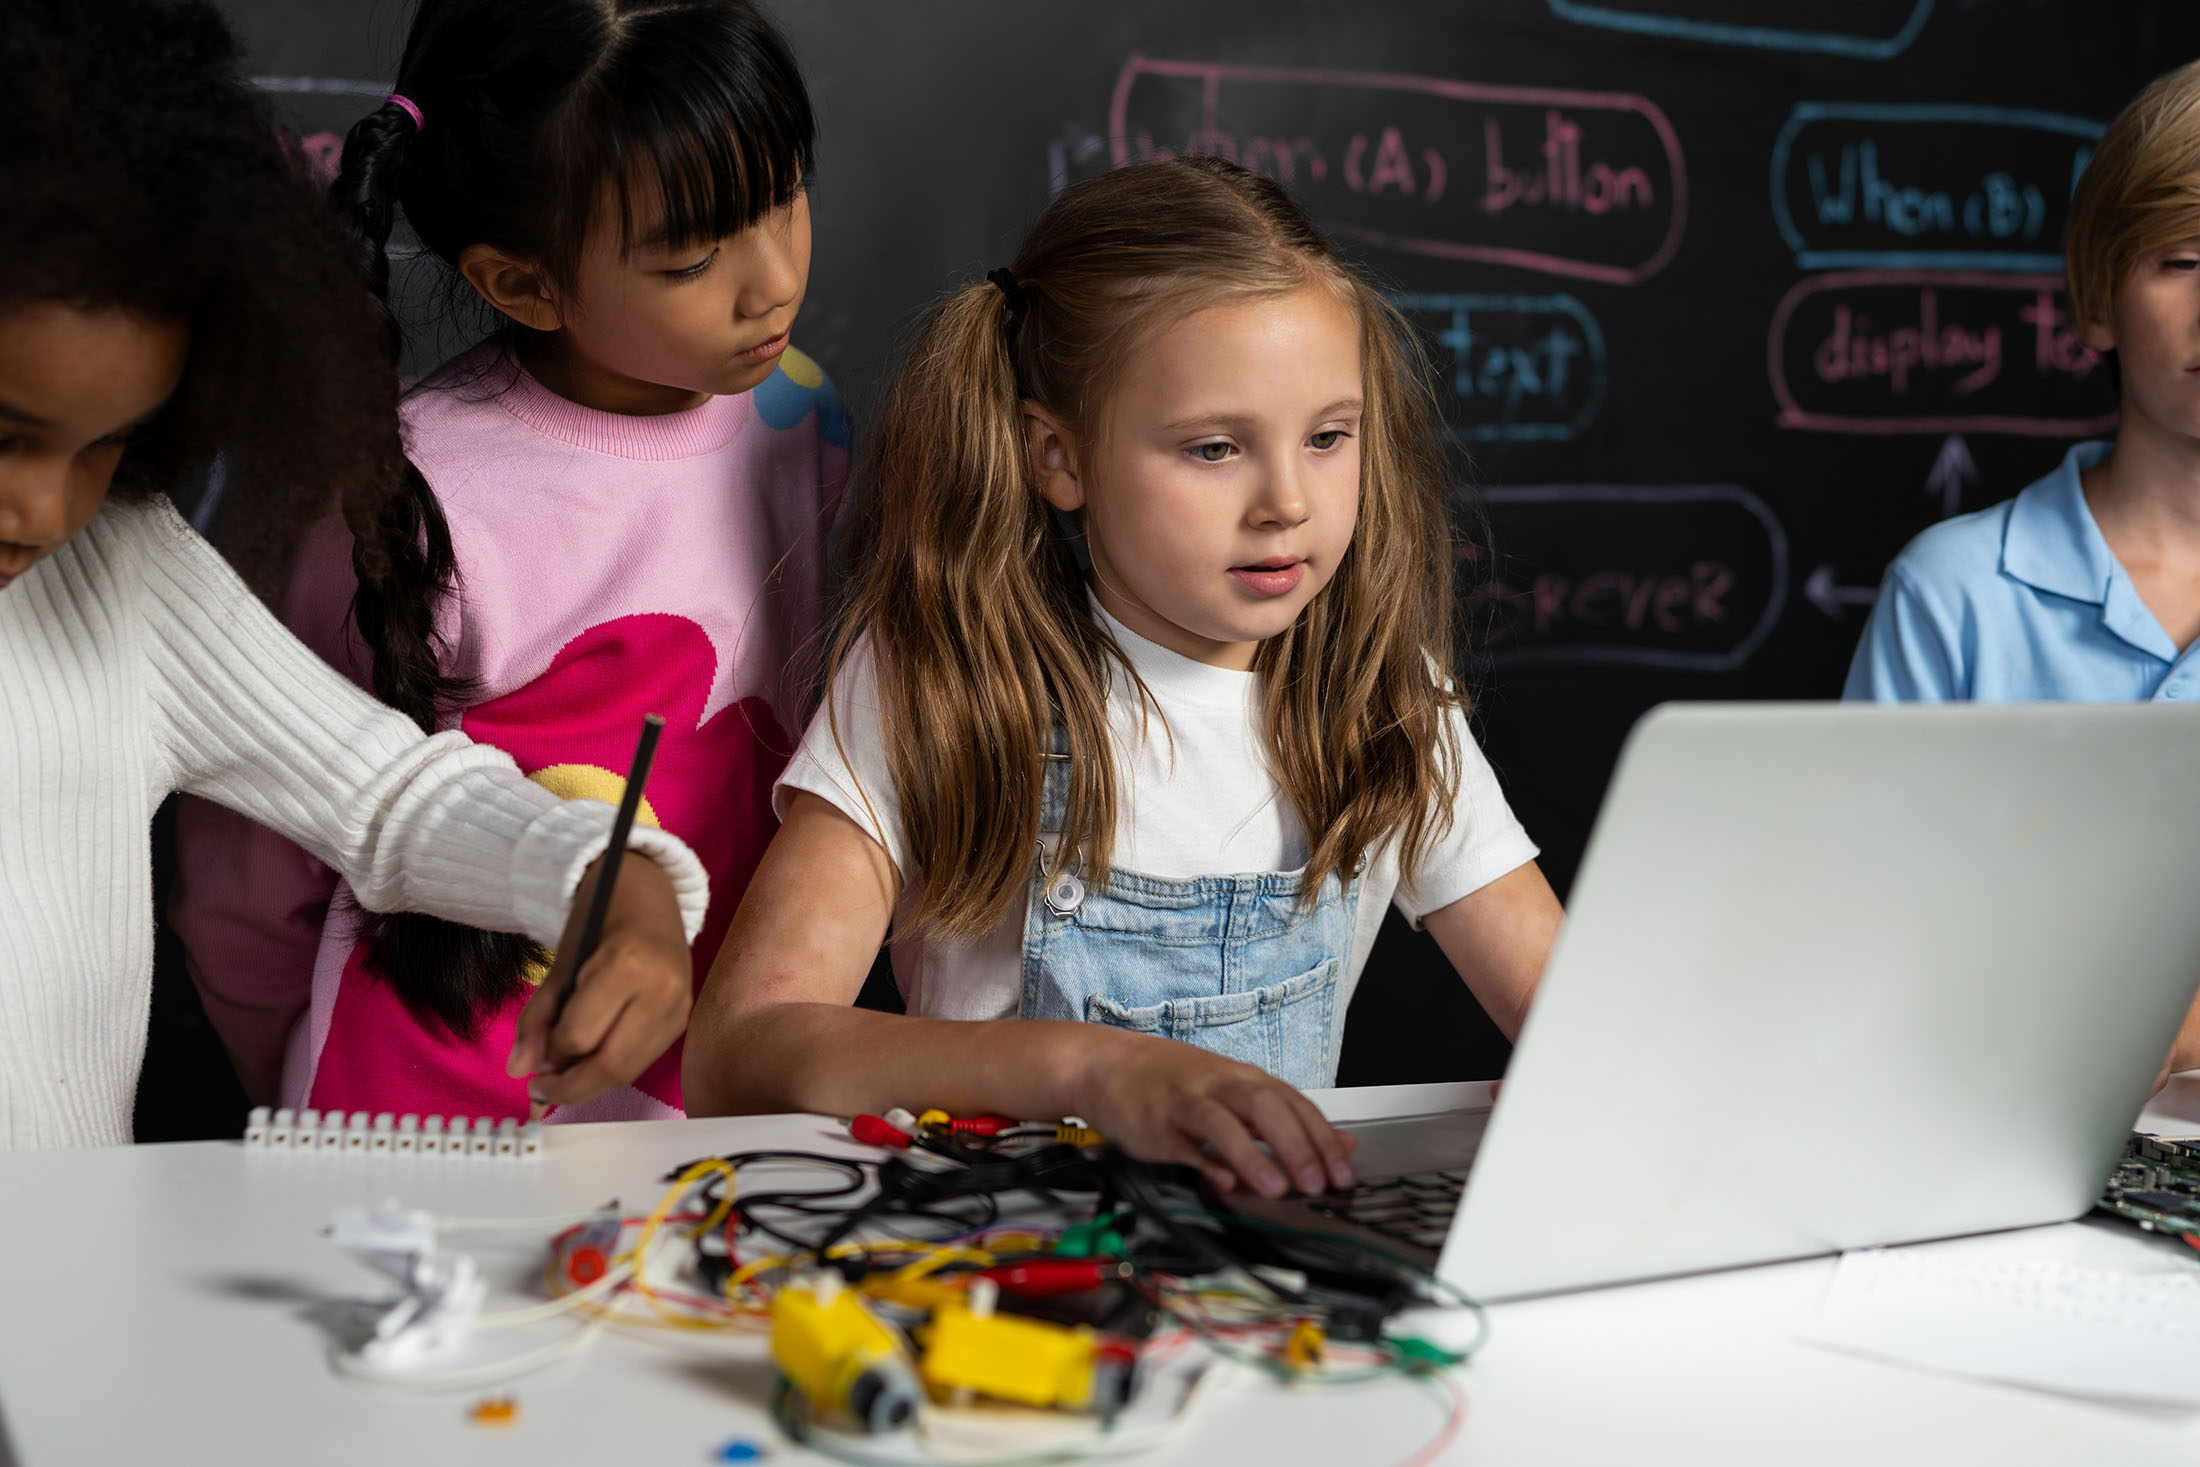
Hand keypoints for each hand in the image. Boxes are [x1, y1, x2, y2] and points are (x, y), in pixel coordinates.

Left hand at [507, 853, 692, 1110]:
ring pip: (630, 1070)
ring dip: (592, 1082)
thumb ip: (537, 1017)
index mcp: (626, 967)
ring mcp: (679, 1007)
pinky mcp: (684, 1019)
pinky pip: (644, 1059)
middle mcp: (661, 992)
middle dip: (571, 1087)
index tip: (533, 1060)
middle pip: (611, 1065)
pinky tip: (593, 1060)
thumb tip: (519, 1072)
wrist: (648, 896)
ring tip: (564, 1077)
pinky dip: (614, 1068)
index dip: (551, 1054)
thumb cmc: (598, 921)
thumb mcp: (560, 964)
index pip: (580, 1036)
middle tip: (540, 1091)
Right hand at [1074, 1030, 1356, 1198]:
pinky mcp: (1156, 1125)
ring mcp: (1187, 1103)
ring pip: (1224, 1122)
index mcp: (1246, 1080)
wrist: (1109, 1064)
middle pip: (1266, 1107)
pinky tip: (1221, 1182)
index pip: (1295, 1105)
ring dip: (1252, 1155)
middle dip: (1296, 1146)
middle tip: (1316, 1184)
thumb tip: (1342, 1143)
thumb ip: (1287, 1119)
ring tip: (1276, 1188)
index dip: (1323, 1140)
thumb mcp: (1237, 1092)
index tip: (1343, 1174)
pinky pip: (1182, 1144)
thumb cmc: (1176, 1082)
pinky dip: (1203, 1162)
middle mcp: (1221, 1086)